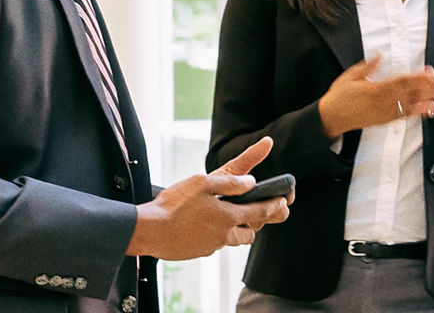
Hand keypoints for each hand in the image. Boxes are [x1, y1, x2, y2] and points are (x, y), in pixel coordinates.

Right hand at [126, 137, 289, 259]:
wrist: (149, 231)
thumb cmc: (174, 205)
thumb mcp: (203, 183)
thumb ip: (230, 182)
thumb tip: (251, 182)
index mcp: (229, 215)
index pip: (260, 212)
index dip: (274, 206)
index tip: (284, 202)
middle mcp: (224, 234)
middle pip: (251, 230)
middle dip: (256, 221)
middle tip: (255, 210)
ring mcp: (212, 246)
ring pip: (234, 238)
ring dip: (237, 228)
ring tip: (227, 215)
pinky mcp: (199, 252)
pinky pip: (216, 243)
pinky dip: (216, 234)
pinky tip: (204, 224)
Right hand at [318, 55, 433, 138]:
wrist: (331, 118)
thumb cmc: (340, 95)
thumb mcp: (351, 76)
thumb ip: (367, 67)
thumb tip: (380, 55)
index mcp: (377, 88)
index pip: (403, 81)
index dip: (419, 77)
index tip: (433, 73)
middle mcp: (384, 101)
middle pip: (412, 92)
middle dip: (432, 87)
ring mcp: (386, 112)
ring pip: (412, 104)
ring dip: (431, 99)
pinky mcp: (385, 120)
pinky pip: (405, 116)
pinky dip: (419, 113)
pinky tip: (432, 109)